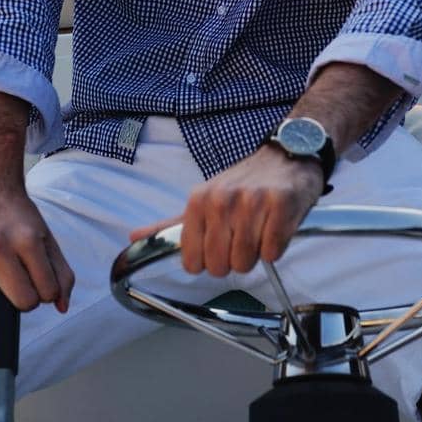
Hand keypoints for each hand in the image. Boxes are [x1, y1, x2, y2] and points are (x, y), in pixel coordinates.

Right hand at [0, 185, 74, 313]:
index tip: (39, 280)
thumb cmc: (20, 219)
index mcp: (28, 239)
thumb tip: (62, 308)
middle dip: (24, 298)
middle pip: (21, 302)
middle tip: (19, 282)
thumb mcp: (47, 239)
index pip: (46, 293)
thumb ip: (62, 274)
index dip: (46, 292)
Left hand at [129, 147, 325, 277]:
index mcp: (199, 200)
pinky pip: (273, 253)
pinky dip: (276, 247)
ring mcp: (253, 203)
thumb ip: (171, 224)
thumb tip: (134, 237)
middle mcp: (222, 200)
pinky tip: (275, 227)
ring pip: (246, 262)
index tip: (218, 246)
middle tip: (242, 238)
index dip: (207, 261)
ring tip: (259, 230)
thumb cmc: (245, 182)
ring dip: (255, 254)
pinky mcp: (281, 207)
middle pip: (220, 266)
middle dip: (233, 260)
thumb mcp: (204, 198)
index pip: (192, 261)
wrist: (288, 155)